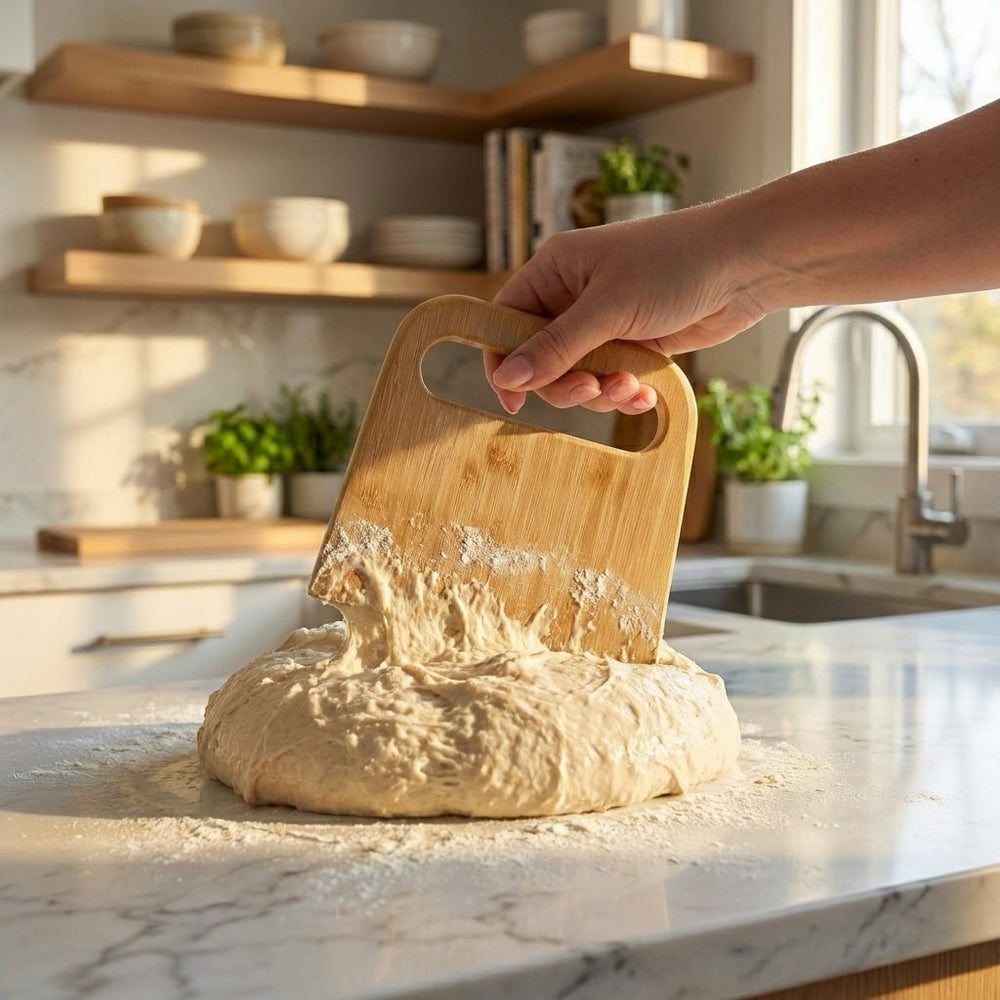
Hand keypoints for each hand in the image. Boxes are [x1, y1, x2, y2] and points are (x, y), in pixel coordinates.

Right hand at [487, 205, 766, 414]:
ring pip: (577, 377)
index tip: (513, 401)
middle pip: (541, 360)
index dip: (504, 362)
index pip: (506, 320)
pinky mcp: (634, 344)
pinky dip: (624, 393)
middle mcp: (574, 296)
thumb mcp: (607, 309)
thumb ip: (555, 348)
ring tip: (629, 386)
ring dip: (600, 392)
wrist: (746, 264)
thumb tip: (506, 379)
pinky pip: (611, 381)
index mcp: (555, 270)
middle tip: (590, 388)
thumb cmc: (675, 264)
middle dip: (564, 383)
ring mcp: (605, 323)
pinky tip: (644, 396)